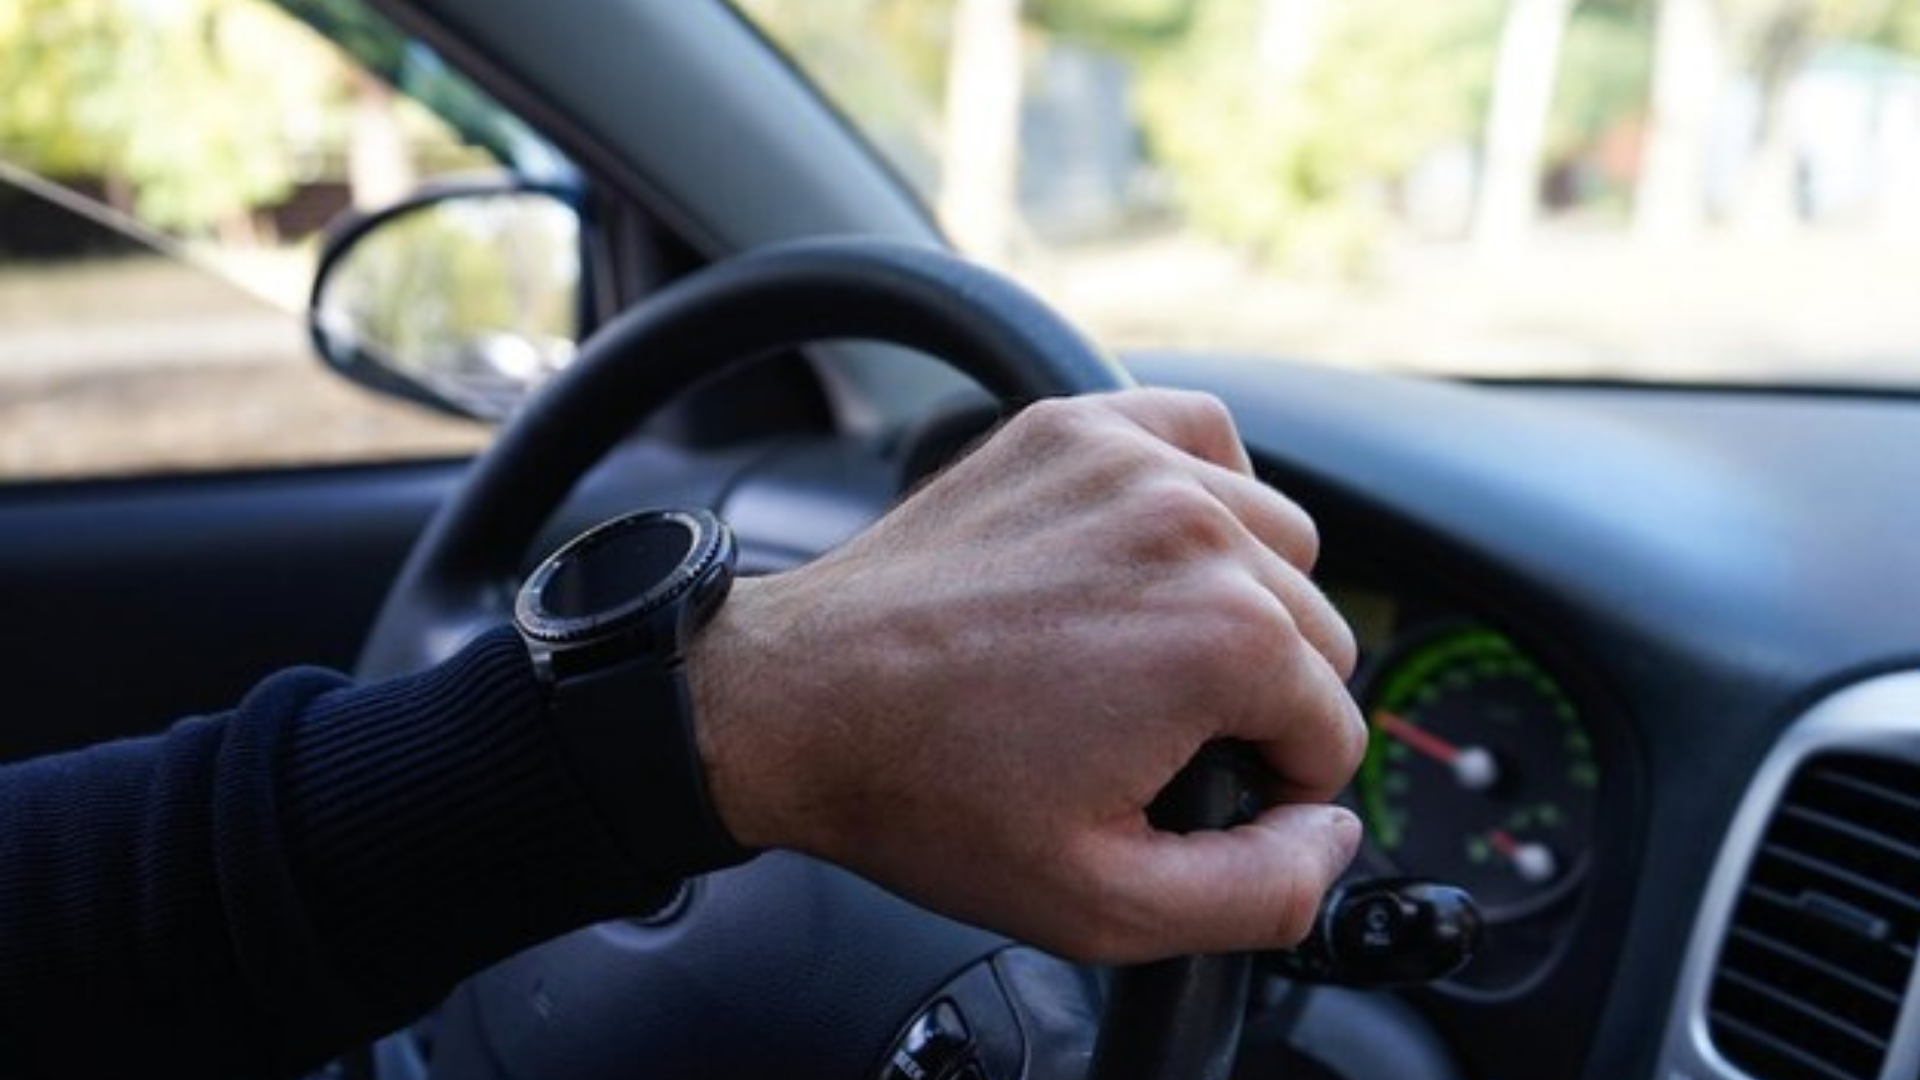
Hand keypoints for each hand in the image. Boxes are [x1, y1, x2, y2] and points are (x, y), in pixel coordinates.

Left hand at [689, 389, 1365, 962]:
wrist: (797, 702)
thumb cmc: (929, 794)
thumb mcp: (1106, 903)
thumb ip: (1263, 893)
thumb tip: (1330, 835)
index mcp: (1221, 639)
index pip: (1331, 730)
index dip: (1272, 786)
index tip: (1192, 794)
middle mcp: (1194, 528)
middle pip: (1317, 632)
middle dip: (1257, 698)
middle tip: (1154, 737)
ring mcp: (1133, 462)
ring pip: (1279, 538)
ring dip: (1242, 599)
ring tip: (1147, 652)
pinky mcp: (1077, 427)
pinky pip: (1206, 440)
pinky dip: (1203, 492)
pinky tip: (1149, 553)